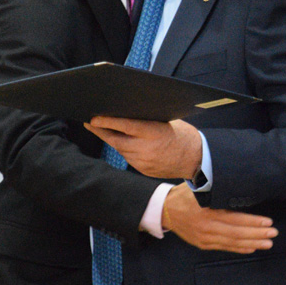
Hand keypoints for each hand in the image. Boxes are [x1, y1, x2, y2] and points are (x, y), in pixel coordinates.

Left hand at [85, 116, 202, 178]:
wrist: (196, 158)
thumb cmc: (182, 134)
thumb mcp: (166, 121)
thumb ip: (145, 120)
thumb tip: (123, 113)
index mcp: (153, 133)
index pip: (124, 126)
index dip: (106, 122)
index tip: (92, 118)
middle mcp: (146, 149)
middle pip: (116, 140)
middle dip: (101, 131)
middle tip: (89, 123)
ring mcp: (144, 162)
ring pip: (120, 150)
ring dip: (112, 140)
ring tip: (104, 130)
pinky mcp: (144, 170)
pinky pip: (128, 158)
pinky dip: (124, 149)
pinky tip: (122, 142)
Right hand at [161, 184, 275, 252]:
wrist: (164, 210)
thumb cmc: (184, 195)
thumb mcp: (198, 186)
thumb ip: (215, 186)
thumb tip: (238, 179)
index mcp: (206, 212)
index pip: (234, 219)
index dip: (252, 222)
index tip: (268, 222)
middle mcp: (206, 228)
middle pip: (236, 233)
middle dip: (257, 234)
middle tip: (273, 233)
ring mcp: (204, 238)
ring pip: (232, 243)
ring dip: (252, 243)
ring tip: (267, 243)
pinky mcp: (203, 244)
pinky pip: (224, 247)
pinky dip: (239, 248)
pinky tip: (252, 247)